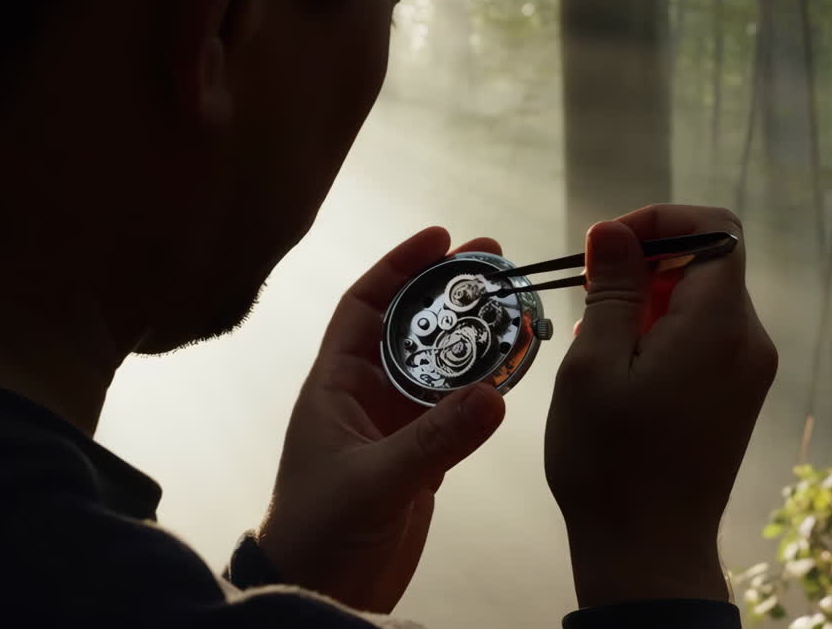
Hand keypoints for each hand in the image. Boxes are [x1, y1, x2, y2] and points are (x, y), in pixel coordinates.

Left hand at [256, 227, 506, 612]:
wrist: (318, 593)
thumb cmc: (317, 532)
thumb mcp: (373, 481)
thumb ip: (433, 442)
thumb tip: (493, 398)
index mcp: (336, 385)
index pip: (365, 306)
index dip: (399, 266)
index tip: (442, 238)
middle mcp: (366, 396)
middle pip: (413, 327)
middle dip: (451, 293)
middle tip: (496, 264)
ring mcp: (395, 426)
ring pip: (440, 368)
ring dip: (474, 341)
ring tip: (515, 311)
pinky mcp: (420, 458)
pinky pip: (456, 412)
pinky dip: (484, 394)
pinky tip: (513, 375)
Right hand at [545, 205, 777, 607]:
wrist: (649, 551)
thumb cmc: (611, 461)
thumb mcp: (594, 365)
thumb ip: (612, 289)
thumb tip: (613, 231)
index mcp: (720, 326)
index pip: (715, 230)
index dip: (661, 221)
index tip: (608, 248)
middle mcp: (749, 341)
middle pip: (707, 264)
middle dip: (646, 266)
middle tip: (590, 300)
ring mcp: (749, 371)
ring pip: (702, 302)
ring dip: (649, 303)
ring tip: (599, 345)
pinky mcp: (738, 395)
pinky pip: (705, 338)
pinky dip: (664, 333)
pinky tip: (622, 371)